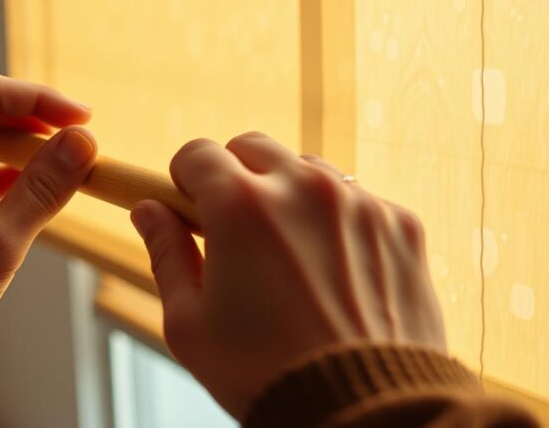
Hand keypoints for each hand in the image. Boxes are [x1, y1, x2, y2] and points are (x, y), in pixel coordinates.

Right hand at [130, 133, 445, 420]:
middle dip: (236, 176)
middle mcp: (302, 186)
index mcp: (240, 205)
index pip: (197, 152)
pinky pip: (359, 200)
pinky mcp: (400, 223)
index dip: (184, 178)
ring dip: (290, 195)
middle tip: (236, 229)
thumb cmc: (264, 373)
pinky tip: (336, 273)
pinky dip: (340, 223)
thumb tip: (147, 210)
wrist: (364, 412)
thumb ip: (166, 253)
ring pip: (309, 169)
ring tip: (291, 255)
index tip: (188, 206)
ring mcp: (358, 201)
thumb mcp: (190, 323)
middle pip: (253, 148)